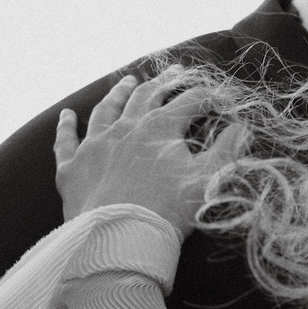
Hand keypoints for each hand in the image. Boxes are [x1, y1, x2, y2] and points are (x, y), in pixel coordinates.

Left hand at [54, 74, 246, 234]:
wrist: (120, 238)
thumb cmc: (168, 210)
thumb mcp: (208, 179)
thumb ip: (227, 150)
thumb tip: (241, 128)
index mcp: (160, 128)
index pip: (189, 101)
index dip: (209, 96)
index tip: (223, 97)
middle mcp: (125, 127)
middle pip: (146, 96)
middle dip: (164, 82)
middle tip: (175, 71)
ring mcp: (95, 145)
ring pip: (106, 110)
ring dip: (118, 93)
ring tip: (128, 82)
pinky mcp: (72, 167)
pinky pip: (66, 140)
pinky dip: (66, 126)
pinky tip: (67, 115)